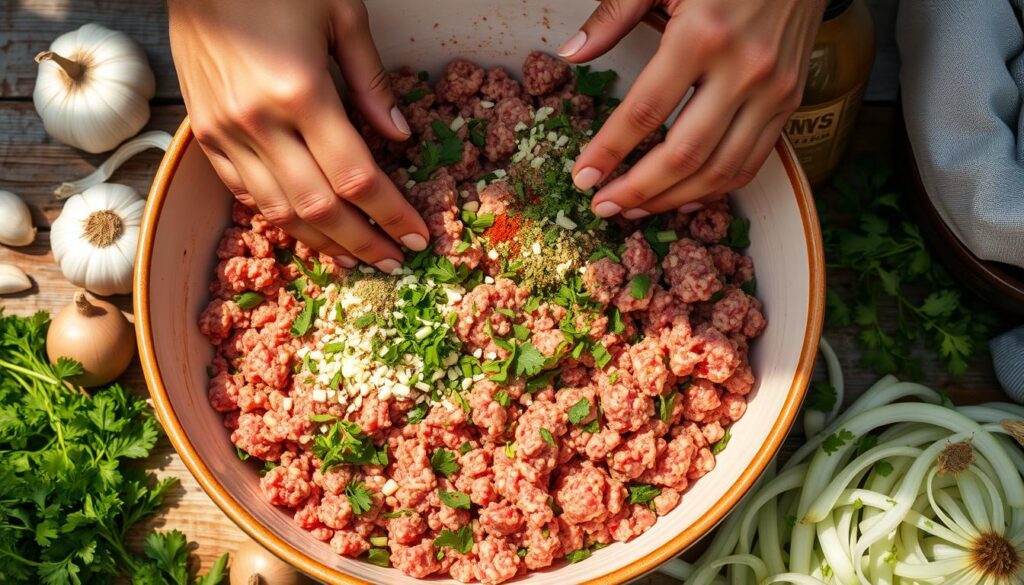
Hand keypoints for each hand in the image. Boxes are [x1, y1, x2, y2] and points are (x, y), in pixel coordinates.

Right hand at [168, 0, 428, 271]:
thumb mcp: (341, 12)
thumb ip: (371, 80)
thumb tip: (401, 135)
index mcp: (301, 91)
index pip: (357, 177)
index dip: (392, 214)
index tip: (416, 236)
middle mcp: (259, 122)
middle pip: (319, 207)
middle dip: (363, 242)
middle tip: (394, 261)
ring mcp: (225, 132)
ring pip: (278, 211)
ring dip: (321, 243)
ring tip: (355, 259)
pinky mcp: (205, 133)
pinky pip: (244, 192)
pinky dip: (279, 217)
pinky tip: (307, 229)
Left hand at [561, 0, 825, 217]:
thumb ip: (614, 15)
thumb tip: (571, 54)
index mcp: (702, 34)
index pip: (645, 111)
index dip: (609, 151)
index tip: (582, 177)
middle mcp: (743, 69)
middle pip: (684, 154)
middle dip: (637, 189)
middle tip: (603, 206)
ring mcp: (773, 90)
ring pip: (720, 169)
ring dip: (673, 199)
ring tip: (634, 209)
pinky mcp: (790, 101)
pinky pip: (751, 162)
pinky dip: (714, 190)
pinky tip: (682, 198)